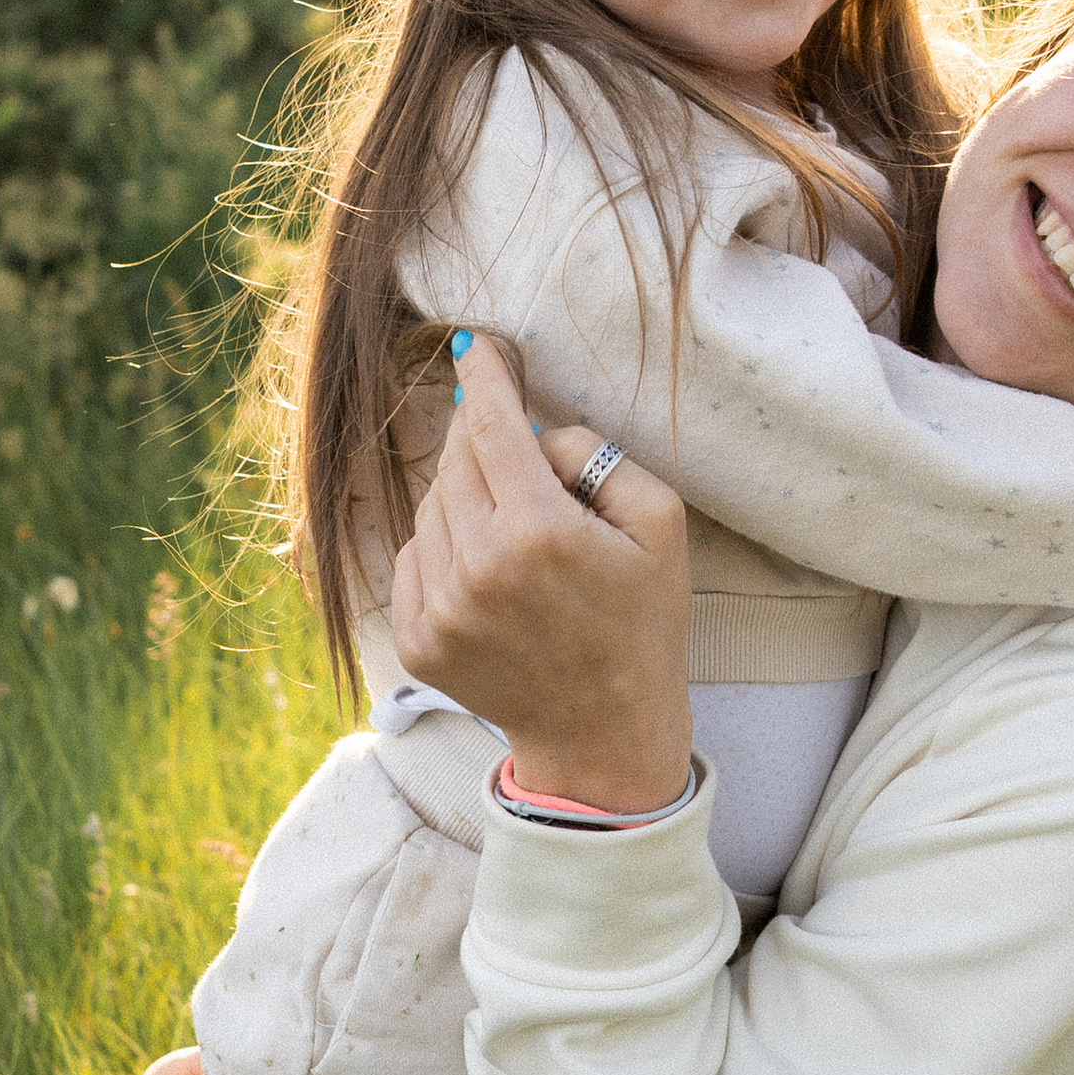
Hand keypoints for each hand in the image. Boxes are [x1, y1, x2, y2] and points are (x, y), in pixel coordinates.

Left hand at [389, 334, 693, 813]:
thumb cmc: (642, 622)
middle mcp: (478, 568)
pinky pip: (413, 555)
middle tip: (519, 453)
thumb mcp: (659, 524)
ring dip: (466, 497)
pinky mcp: (417, 640)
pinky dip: (444, 545)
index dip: (482, 377)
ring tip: (517, 529)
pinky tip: (488, 569)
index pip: (492, 426)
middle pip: (457, 461)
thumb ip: (596, 456)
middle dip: (484, 442)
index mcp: (540, 533)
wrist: (603, 730)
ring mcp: (440, 609)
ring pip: (431, 506)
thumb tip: (529, 430)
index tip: (470, 344)